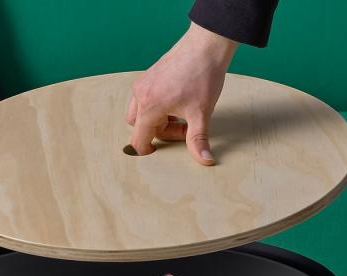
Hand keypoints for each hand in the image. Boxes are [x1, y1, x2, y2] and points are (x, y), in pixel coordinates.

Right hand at [127, 23, 237, 164]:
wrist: (207, 44)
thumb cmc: (203, 75)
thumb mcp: (201, 113)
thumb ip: (198, 140)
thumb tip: (206, 160)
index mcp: (149, 106)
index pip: (138, 140)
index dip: (149, 151)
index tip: (162, 153)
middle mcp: (141, 95)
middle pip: (139, 128)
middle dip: (159, 133)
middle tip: (183, 127)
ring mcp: (143, 84)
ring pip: (140, 113)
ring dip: (157, 120)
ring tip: (180, 114)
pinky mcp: (148, 76)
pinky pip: (144, 99)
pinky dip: (157, 106)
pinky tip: (177, 101)